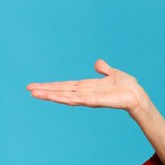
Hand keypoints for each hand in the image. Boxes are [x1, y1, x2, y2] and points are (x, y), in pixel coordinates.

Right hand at [27, 59, 145, 113]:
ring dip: (49, 95)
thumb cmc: (127, 86)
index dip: (52, 86)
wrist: (137, 94)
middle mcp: (84, 92)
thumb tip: (97, 63)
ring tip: (34, 93)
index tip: (37, 86)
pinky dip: (63, 98)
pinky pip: (75, 99)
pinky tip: (52, 97)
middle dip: (45, 90)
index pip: (65, 86)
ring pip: (64, 96)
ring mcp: (87, 98)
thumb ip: (104, 69)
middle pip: (61, 91)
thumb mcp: (113, 74)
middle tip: (28, 89)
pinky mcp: (93, 101)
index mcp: (87, 86)